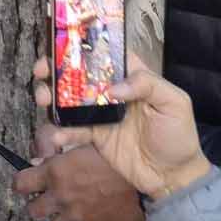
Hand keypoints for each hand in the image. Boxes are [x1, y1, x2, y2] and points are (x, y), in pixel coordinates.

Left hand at [14, 131, 145, 220]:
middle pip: (33, 211)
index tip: (29, 185)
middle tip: (54, 201)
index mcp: (55, 172)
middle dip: (41, 206)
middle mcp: (61, 198)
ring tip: (76, 215)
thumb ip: (61, 150)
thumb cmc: (119, 154)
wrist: (151, 181)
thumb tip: (39, 160)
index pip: (21, 183)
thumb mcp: (87, 143)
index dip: (23, 184)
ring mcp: (78, 220)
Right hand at [42, 58, 210, 201]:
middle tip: (41, 72)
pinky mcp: (95, 136)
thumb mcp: (175, 103)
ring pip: (70, 98)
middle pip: (80, 73)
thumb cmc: (179, 136)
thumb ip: (148, 85)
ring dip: (51, 96)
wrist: (173, 177)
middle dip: (56, 69)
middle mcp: (113, 91)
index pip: (106, 53)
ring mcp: (101, 113)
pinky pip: (73, 129)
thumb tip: (113, 88)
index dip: (83, 45)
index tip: (62, 44)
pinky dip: (61, 131)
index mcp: (133, 77)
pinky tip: (57, 136)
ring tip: (42, 99)